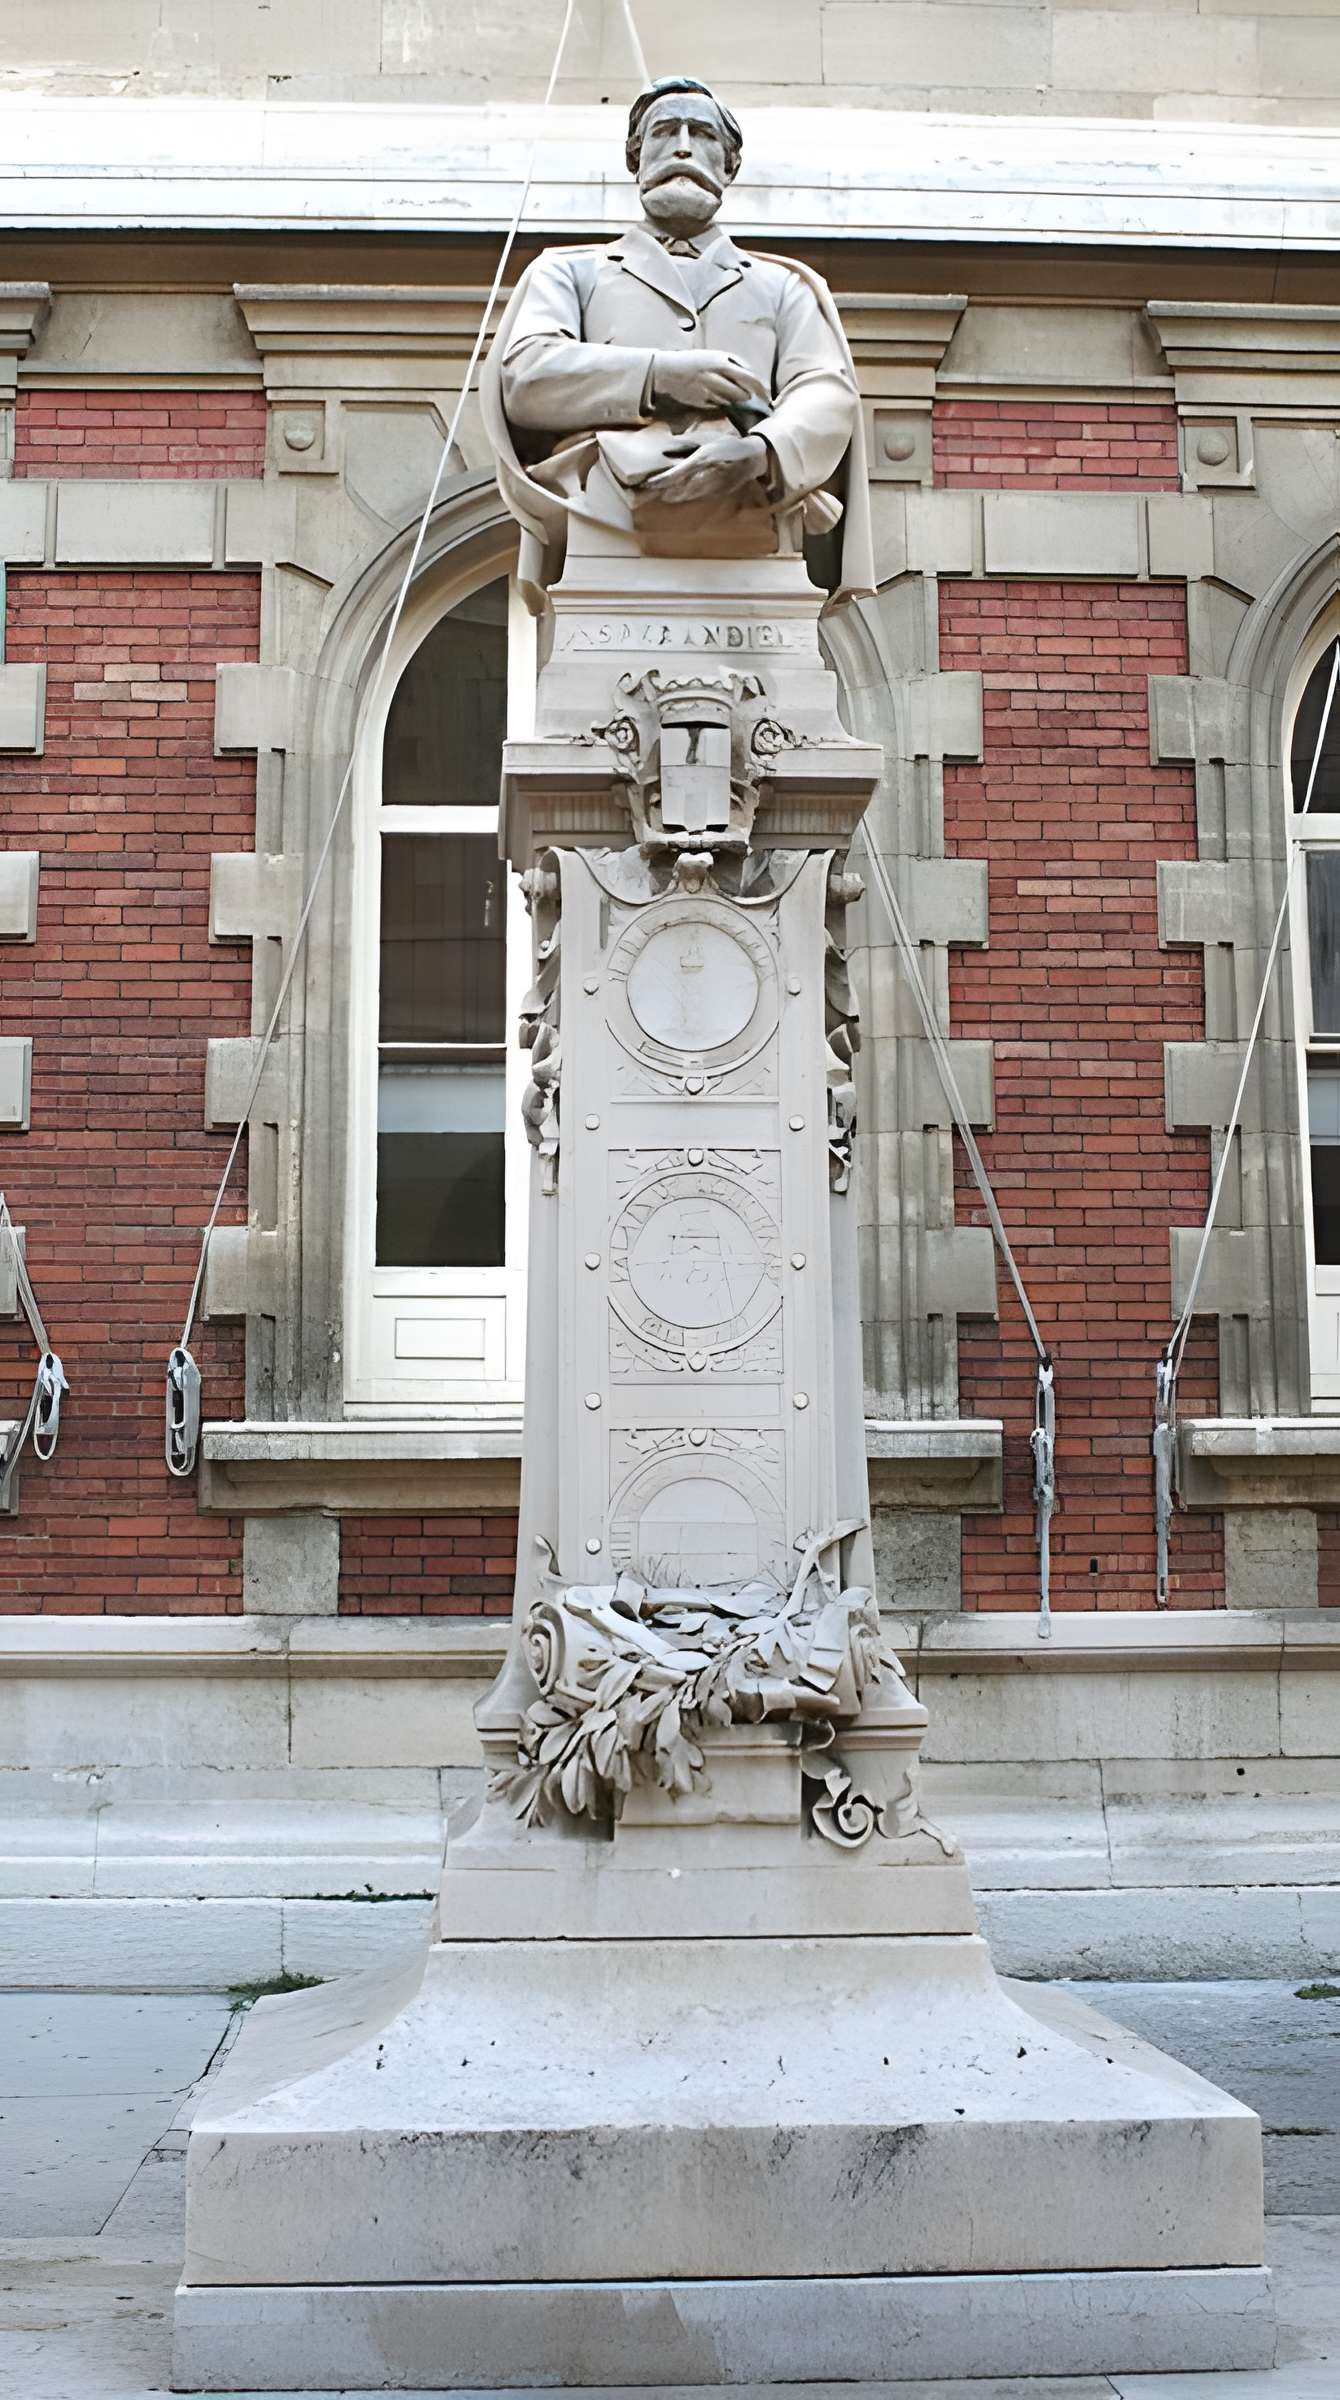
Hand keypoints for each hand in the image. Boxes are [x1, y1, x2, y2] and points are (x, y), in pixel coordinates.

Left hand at [642, 432, 769, 507]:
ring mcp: (712, 487)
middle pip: (679, 488)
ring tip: (662, 497)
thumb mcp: (706, 438)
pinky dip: (687, 497)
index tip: (647, 483)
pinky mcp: (717, 493)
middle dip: (664, 492)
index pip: (676, 473)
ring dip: (674, 497)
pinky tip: (680, 496)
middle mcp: (705, 475)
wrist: (753, 458)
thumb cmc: (728, 443)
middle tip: (649, 493)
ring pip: (688, 495)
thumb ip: (687, 443)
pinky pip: (698, 496)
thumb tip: (667, 447)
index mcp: (701, 459)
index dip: (661, 480)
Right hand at [650, 350, 768, 414]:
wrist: (665, 371)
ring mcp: (708, 389)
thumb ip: (731, 363)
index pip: (748, 375)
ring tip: (748, 405)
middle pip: (744, 390)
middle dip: (755, 397)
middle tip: (763, 404)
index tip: (767, 394)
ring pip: (733, 399)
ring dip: (742, 402)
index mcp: (720, 360)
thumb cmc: (691, 362)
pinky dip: (728, 405)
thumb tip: (750, 374)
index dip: (760, 387)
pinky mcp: (701, 401)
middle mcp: (716, 374)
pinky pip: (720, 405)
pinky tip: (730, 406)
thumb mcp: (713, 356)